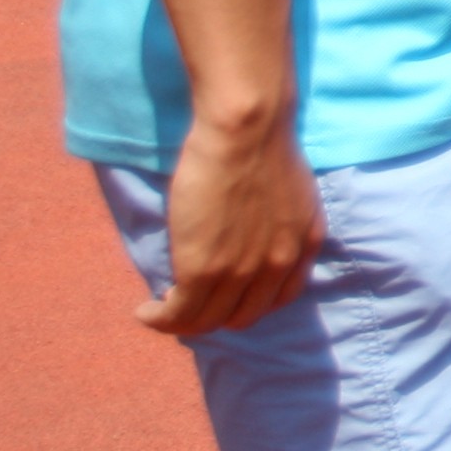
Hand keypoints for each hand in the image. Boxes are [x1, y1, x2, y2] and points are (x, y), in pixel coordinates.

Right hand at [140, 111, 324, 338]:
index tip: (224, 293)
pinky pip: (180, 313)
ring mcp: (242, 271)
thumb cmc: (262, 141)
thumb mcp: (292, 190)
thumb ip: (281, 220)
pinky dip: (161, 319)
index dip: (248, 300)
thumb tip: (253, 231)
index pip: (279, 297)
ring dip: (181, 322)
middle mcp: (278, 265)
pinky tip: (146, 311)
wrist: (247, 128)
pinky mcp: (204, 269)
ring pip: (208, 320)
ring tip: (159, 312)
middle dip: (215, 314)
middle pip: (243, 315)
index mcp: (304, 244)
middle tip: (188, 302)